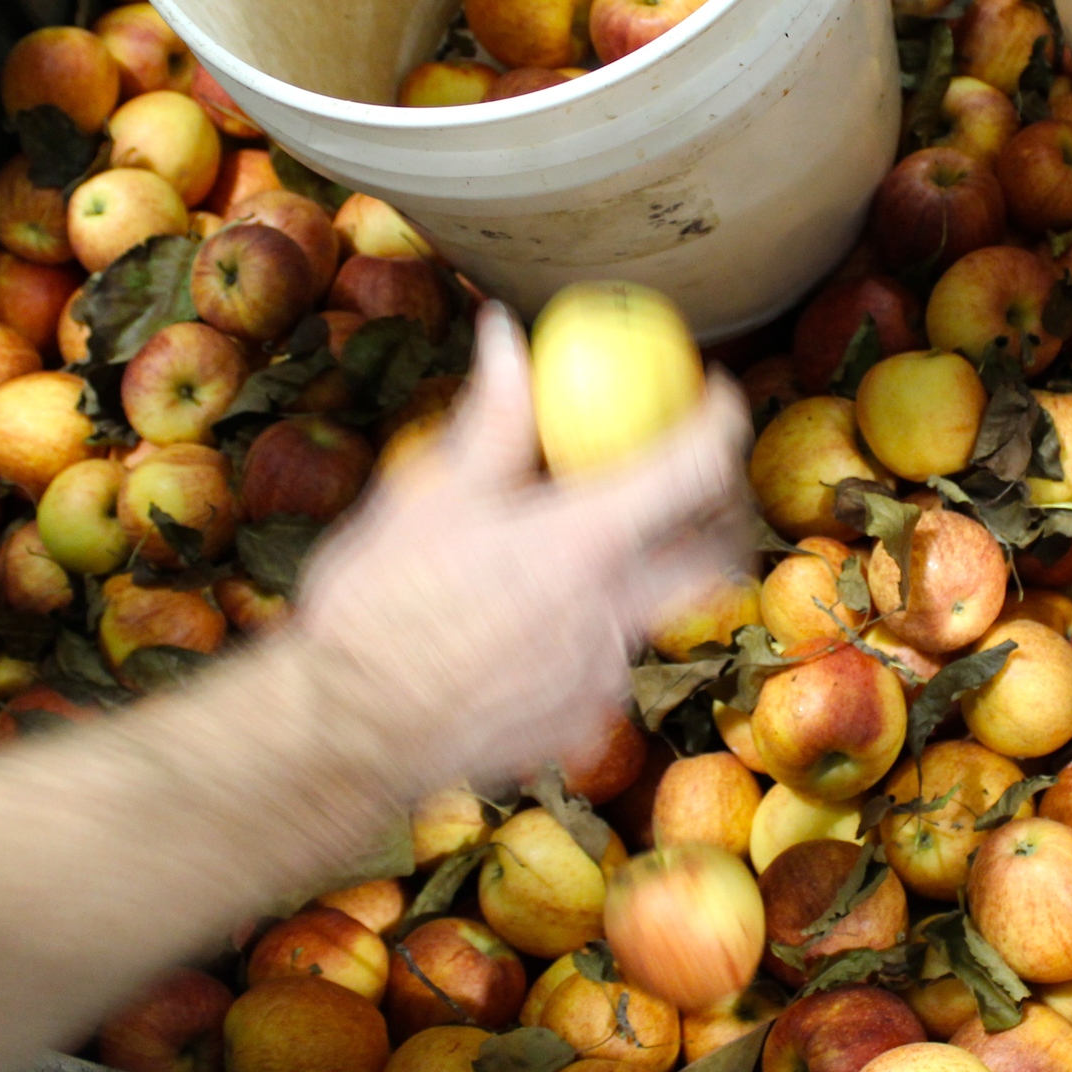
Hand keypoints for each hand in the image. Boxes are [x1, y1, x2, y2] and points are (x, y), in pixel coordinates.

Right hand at [292, 302, 753, 786]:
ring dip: (648, 573)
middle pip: (721, 554)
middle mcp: (613, 612)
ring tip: (588, 552)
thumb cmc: (376, 606)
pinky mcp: (586, 722)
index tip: (719, 397)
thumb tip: (507, 338)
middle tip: (699, 479)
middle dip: (726, 509)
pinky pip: (612, 662)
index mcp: (582, 544)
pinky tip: (536, 621)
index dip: (721, 422)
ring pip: (661, 611)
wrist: (345, 733)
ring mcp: (606, 675)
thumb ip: (493, 418)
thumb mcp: (429, 498)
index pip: (694, 469)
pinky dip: (595, 628)